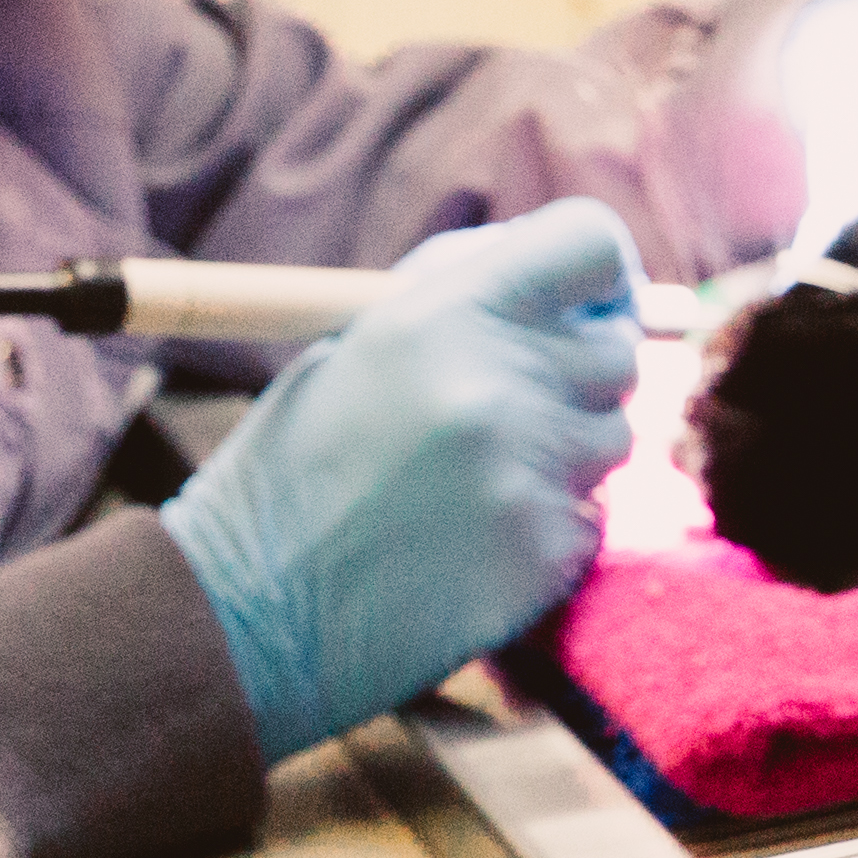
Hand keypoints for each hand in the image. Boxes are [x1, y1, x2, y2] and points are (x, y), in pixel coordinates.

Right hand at [161, 200, 642, 760]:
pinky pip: (591, 519)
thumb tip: (576, 276)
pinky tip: (469, 544)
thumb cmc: (293, 468)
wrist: (242, 612)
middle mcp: (497, 384)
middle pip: (616, 350)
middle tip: (506, 408)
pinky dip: (547, 526)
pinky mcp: (544, 555)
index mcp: (444, 315)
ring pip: (611, 439)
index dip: (601, 272)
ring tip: (468, 483)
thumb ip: (465, 296)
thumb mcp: (355, 345)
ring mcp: (527, 474)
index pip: (589, 244)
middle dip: (575, 373)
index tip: (588, 302)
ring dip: (563, 454)